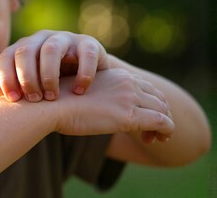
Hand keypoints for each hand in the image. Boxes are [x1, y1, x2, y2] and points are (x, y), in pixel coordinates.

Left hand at [0, 30, 108, 101]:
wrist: (88, 78)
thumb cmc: (53, 84)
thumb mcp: (32, 85)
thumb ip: (13, 86)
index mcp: (23, 49)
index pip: (6, 57)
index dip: (6, 77)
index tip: (13, 99)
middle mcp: (41, 39)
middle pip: (25, 51)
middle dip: (27, 77)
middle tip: (35, 99)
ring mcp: (65, 39)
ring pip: (51, 50)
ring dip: (49, 75)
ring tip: (52, 97)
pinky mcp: (88, 44)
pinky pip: (85, 54)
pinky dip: (82, 74)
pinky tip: (79, 91)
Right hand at [54, 69, 173, 142]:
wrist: (50, 106)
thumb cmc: (59, 102)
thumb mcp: (82, 93)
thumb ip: (98, 96)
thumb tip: (99, 108)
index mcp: (116, 75)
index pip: (145, 87)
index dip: (149, 103)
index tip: (142, 120)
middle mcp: (126, 82)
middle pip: (158, 97)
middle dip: (160, 114)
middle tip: (152, 132)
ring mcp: (129, 97)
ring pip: (163, 110)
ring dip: (164, 125)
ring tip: (155, 139)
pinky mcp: (129, 115)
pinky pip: (162, 122)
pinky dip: (166, 131)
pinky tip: (158, 140)